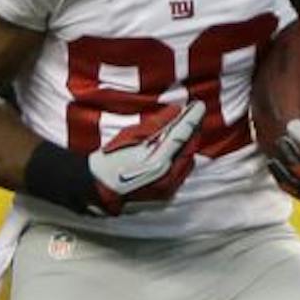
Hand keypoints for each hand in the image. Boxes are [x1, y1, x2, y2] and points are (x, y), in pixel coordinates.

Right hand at [87, 98, 203, 214]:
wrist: (100, 187)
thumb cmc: (111, 159)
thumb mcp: (131, 135)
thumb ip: (156, 123)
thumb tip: (176, 110)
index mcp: (157, 161)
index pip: (182, 135)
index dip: (192, 118)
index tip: (199, 106)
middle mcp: (166, 177)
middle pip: (189, 150)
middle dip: (191, 132)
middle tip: (190, 117)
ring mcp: (168, 188)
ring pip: (188, 162)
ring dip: (187, 146)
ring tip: (181, 133)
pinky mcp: (166, 193)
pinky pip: (182, 173)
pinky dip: (182, 159)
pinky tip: (174, 150)